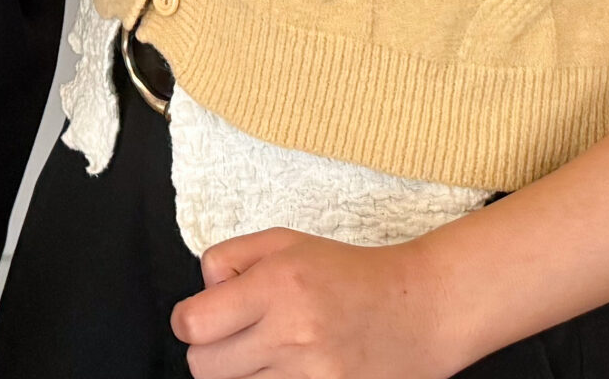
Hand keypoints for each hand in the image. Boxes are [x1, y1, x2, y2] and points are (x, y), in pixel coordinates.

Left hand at [170, 230, 458, 378]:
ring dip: (239, 374)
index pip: (194, 325)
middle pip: (204, 368)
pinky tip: (283, 370)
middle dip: (210, 350)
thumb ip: (229, 260)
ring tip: (265, 353)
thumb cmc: (347, 273)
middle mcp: (293, 335)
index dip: (190, 321)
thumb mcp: (284, 242)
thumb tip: (201, 294)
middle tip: (236, 336)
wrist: (418, 311)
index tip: (203, 318)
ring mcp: (313, 376)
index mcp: (277, 286)